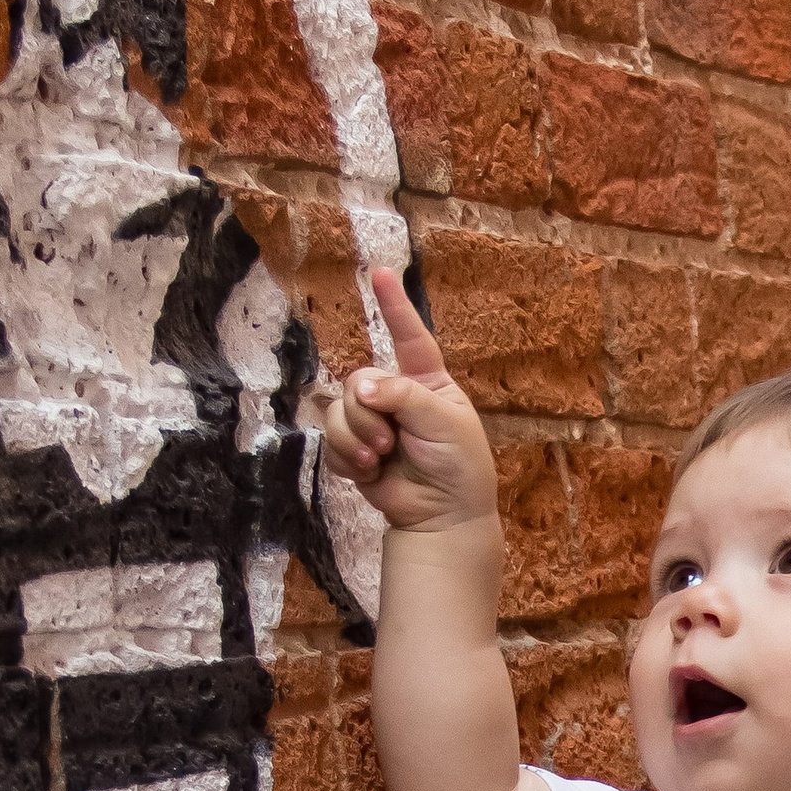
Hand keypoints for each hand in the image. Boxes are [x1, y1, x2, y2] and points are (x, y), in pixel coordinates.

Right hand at [320, 268, 497, 531]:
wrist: (443, 518)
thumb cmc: (459, 467)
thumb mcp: (443, 424)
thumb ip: (403, 397)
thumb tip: (361, 386)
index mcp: (427, 382)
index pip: (410, 338)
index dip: (395, 307)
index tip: (380, 273)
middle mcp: (397, 396)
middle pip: (357, 380)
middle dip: (367, 413)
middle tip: (390, 442)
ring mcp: (373, 423)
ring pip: (338, 411)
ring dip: (355, 438)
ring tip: (381, 459)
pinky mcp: (354, 451)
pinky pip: (331, 442)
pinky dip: (346, 459)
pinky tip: (368, 474)